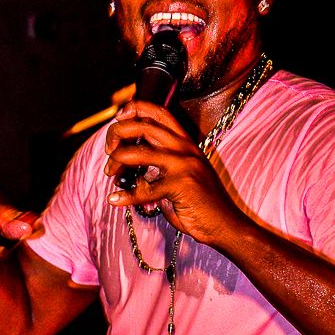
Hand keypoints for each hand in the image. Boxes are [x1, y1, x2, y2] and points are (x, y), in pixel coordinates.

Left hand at [104, 101, 240, 244]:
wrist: (225, 225)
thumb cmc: (200, 205)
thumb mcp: (180, 177)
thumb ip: (157, 168)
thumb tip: (126, 168)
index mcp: (186, 143)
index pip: (159, 113)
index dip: (136, 108)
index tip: (119, 117)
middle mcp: (185, 149)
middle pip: (144, 126)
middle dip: (118, 133)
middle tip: (109, 150)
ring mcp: (184, 165)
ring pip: (139, 153)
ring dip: (116, 162)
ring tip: (109, 173)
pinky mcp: (181, 185)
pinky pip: (144, 189)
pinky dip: (125, 195)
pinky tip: (114, 199)